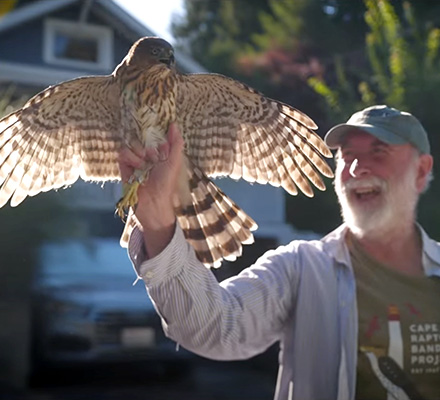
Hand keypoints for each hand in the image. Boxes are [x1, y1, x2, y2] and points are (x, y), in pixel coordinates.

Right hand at [118, 123, 184, 256]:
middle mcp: (147, 154)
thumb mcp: (175, 161)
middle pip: (143, 137)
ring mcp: (135, 160)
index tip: (161, 139)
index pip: (156, 134)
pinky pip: (123, 152)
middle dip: (149, 146)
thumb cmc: (166, 183)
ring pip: (132, 143)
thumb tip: (174, 124)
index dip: (158, 135)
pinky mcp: (124, 166)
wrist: (153, 202)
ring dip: (139, 152)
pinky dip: (130, 158)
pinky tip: (136, 167)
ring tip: (145, 165)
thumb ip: (176, 143)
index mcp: (161, 153)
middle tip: (154, 158)